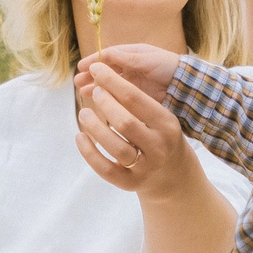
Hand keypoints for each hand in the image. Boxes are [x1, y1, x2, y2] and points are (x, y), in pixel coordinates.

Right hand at [73, 42, 181, 107]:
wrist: (189, 85)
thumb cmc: (169, 67)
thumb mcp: (147, 59)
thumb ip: (126, 58)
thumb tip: (103, 55)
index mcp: (132, 54)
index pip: (108, 56)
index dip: (94, 61)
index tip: (81, 67)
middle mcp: (130, 67)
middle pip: (106, 71)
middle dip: (91, 76)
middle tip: (78, 83)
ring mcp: (133, 83)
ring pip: (110, 84)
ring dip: (96, 87)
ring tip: (84, 93)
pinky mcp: (137, 97)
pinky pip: (118, 97)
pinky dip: (107, 98)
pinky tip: (99, 104)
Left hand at [75, 61, 198, 195]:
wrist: (173, 174)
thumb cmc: (160, 136)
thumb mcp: (159, 117)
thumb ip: (136, 102)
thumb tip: (101, 77)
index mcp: (167, 125)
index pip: (136, 99)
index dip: (112, 81)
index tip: (96, 69)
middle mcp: (159, 147)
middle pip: (125, 122)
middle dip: (105, 103)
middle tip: (95, 92)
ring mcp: (145, 168)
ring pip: (115, 147)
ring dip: (94, 127)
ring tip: (84, 114)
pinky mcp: (130, 183)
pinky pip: (105, 169)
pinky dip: (89, 152)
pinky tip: (80, 137)